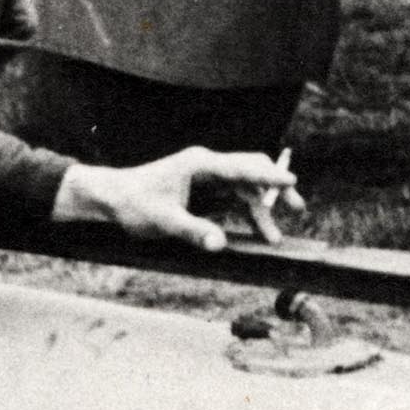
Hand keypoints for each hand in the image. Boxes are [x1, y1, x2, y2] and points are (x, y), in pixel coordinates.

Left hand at [53, 146, 301, 251]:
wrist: (112, 199)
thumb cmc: (133, 203)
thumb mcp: (162, 221)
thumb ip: (193, 231)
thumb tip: (220, 245)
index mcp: (200, 164)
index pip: (242, 167)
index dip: (268, 175)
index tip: (291, 180)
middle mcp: (208, 166)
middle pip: (251, 171)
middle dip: (274, 188)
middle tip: (297, 207)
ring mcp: (208, 178)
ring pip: (245, 188)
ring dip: (262, 209)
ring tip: (274, 238)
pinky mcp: (205, 192)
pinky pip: (234, 199)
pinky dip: (248, 213)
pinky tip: (258, 231)